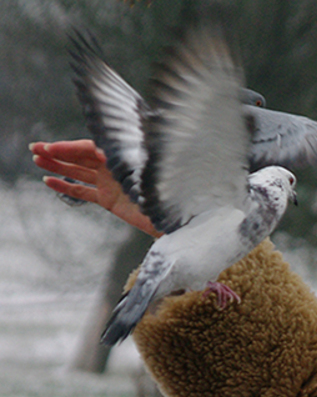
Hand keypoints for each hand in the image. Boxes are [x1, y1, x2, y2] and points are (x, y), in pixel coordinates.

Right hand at [30, 140, 159, 237]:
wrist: (172, 219)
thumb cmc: (164, 192)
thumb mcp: (146, 173)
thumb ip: (125, 161)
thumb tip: (102, 149)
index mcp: (122, 156)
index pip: (90, 148)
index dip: (69, 148)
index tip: (49, 148)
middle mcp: (114, 167)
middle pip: (81, 157)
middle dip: (57, 153)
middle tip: (34, 149)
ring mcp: (110, 183)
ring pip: (78, 172)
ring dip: (57, 166)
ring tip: (36, 161)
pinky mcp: (108, 199)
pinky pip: (83, 191)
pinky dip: (66, 186)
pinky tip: (49, 181)